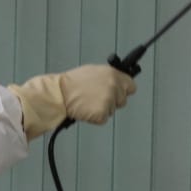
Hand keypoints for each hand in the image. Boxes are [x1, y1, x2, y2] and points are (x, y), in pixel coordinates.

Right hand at [8, 64, 136, 135]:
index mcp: (113, 74)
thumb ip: (108, 76)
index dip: (124, 90)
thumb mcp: (93, 71)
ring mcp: (109, 101)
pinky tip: (85, 110)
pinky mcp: (102, 114)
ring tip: (87, 102)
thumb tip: (116, 79)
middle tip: (96, 99)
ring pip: (112, 110)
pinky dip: (94, 118)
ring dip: (102, 109)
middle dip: (112, 101)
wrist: (59, 94)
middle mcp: (113, 87)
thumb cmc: (71, 83)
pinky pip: (103, 119)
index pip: (131, 86)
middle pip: (122, 100)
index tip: (120, 92)